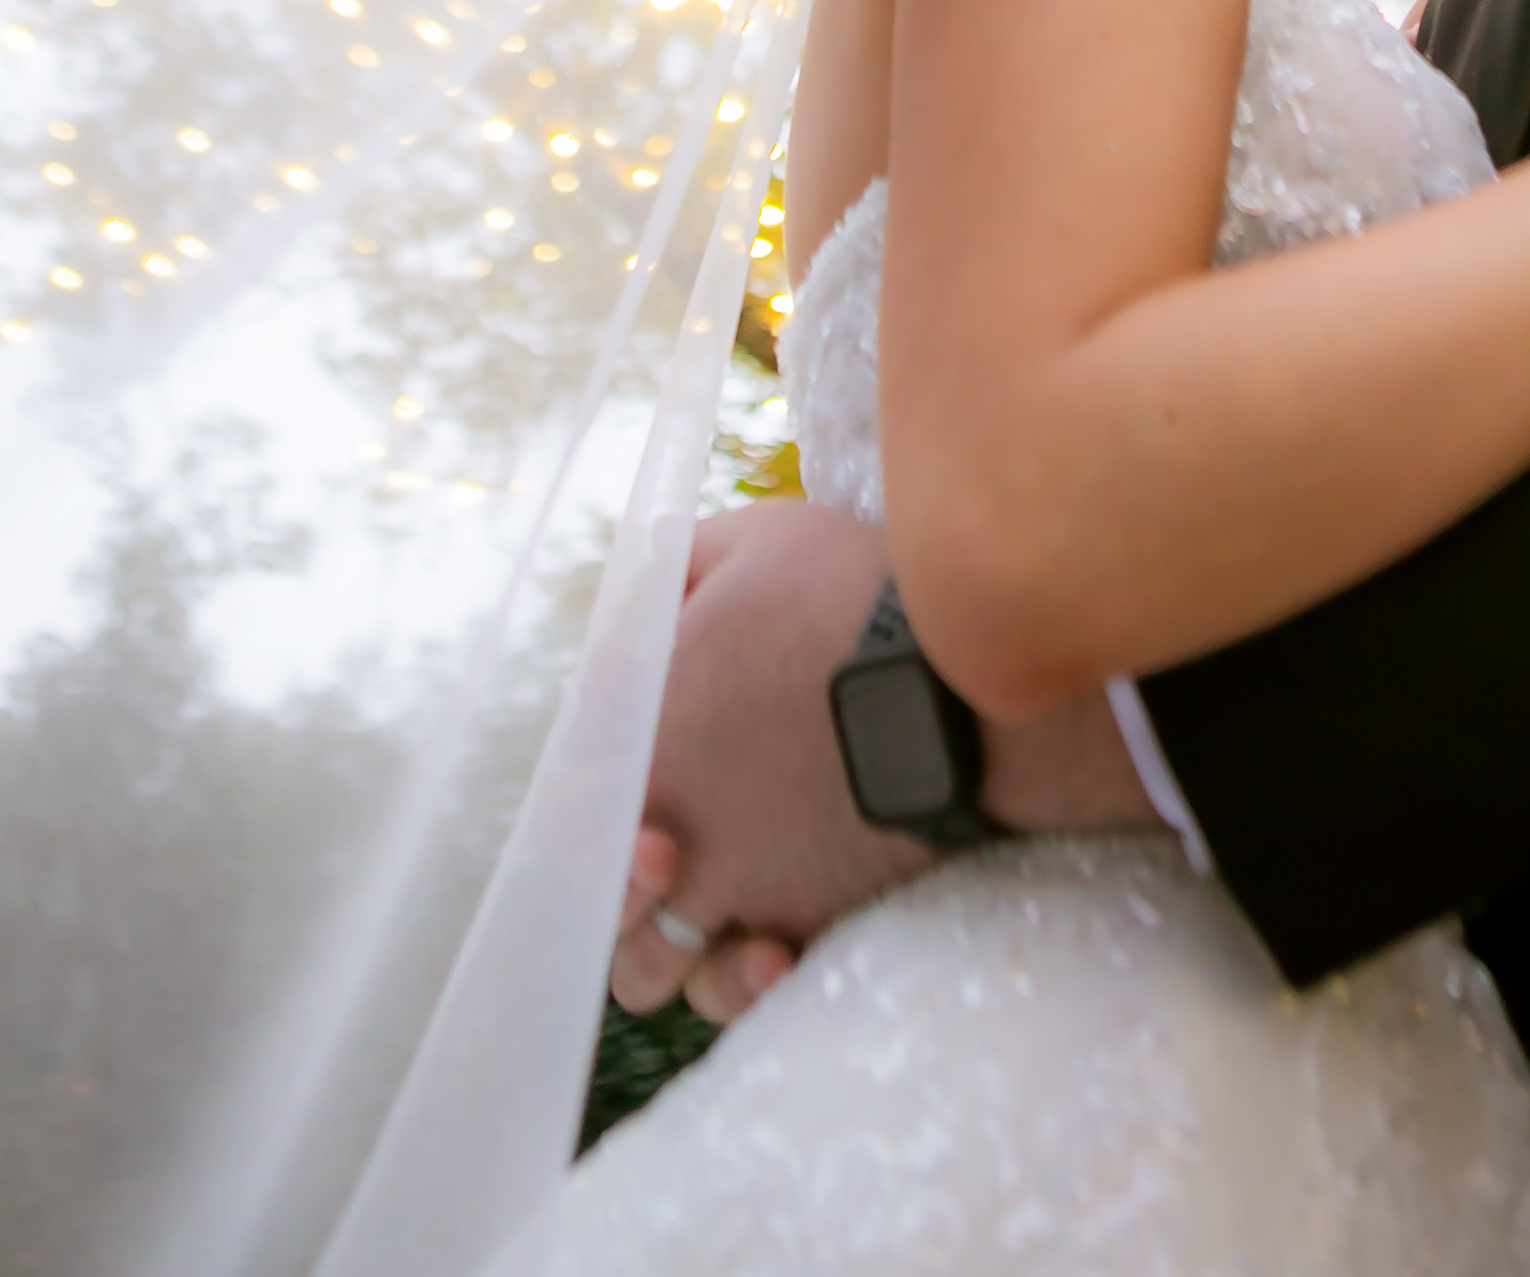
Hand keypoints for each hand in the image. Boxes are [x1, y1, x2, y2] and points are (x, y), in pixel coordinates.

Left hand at [610, 497, 923, 1026]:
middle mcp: (669, 835)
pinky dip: (746, 977)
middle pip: (599, 905)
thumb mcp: (756, 540)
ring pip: (656, 969)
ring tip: (724, 891)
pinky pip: (744, 990)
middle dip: (623, 882)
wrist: (964, 680)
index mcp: (641, 740)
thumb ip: (680, 567)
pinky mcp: (805, 925)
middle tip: (673, 839)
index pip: (565, 799)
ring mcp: (735, 893)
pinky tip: (770, 941)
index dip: (588, 796)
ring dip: (674, 940)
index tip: (635, 767)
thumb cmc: (854, 599)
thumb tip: (649, 589)